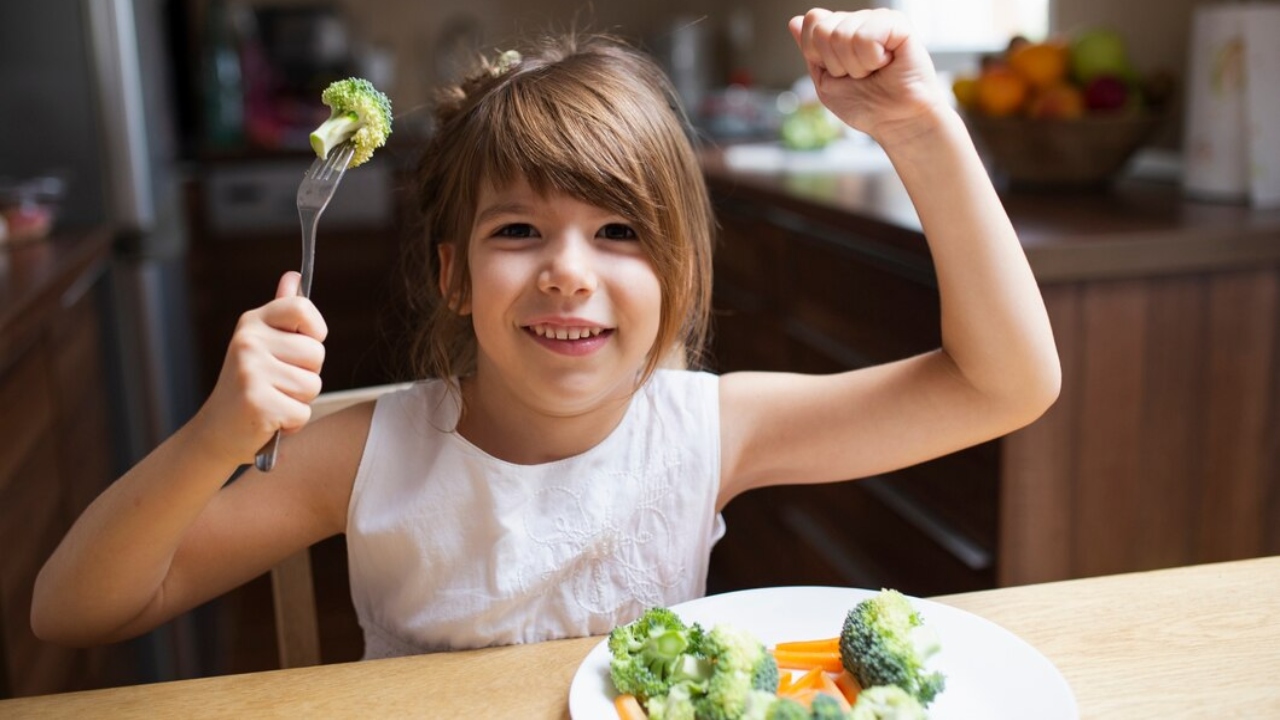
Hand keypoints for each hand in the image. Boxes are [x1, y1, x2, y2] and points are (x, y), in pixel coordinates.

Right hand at [199, 271, 327, 463]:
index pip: (302, 309)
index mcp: (252, 322)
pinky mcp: (257, 402)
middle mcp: (248, 341)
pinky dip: (292, 423)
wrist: (217, 432)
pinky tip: (270, 419)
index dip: (314, 332)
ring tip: (273, 400)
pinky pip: (302, 412)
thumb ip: (283, 313)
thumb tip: (294, 276)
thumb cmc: (250, 387)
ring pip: (312, 385)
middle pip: (316, 353)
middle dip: (307, 374)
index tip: (298, 349)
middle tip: (277, 384)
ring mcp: (250, 371)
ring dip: (299, 401)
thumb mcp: (263, 344)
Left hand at [789, 8, 945, 142]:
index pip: (813, 20)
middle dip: (836, 63)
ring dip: (856, 66)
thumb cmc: (867, 106)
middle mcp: (859, 20)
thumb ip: (810, 51)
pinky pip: (865, 37)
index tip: (839, 72)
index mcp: (841, 30)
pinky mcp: (898, 24)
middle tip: (859, 75)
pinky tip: (886, 64)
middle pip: (823, 28)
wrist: (896, 122)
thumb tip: (794, 21)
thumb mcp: (826, 82)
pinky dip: (872, 60)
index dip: (818, 54)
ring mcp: (878, 19)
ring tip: (874, 72)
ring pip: (842, 35)